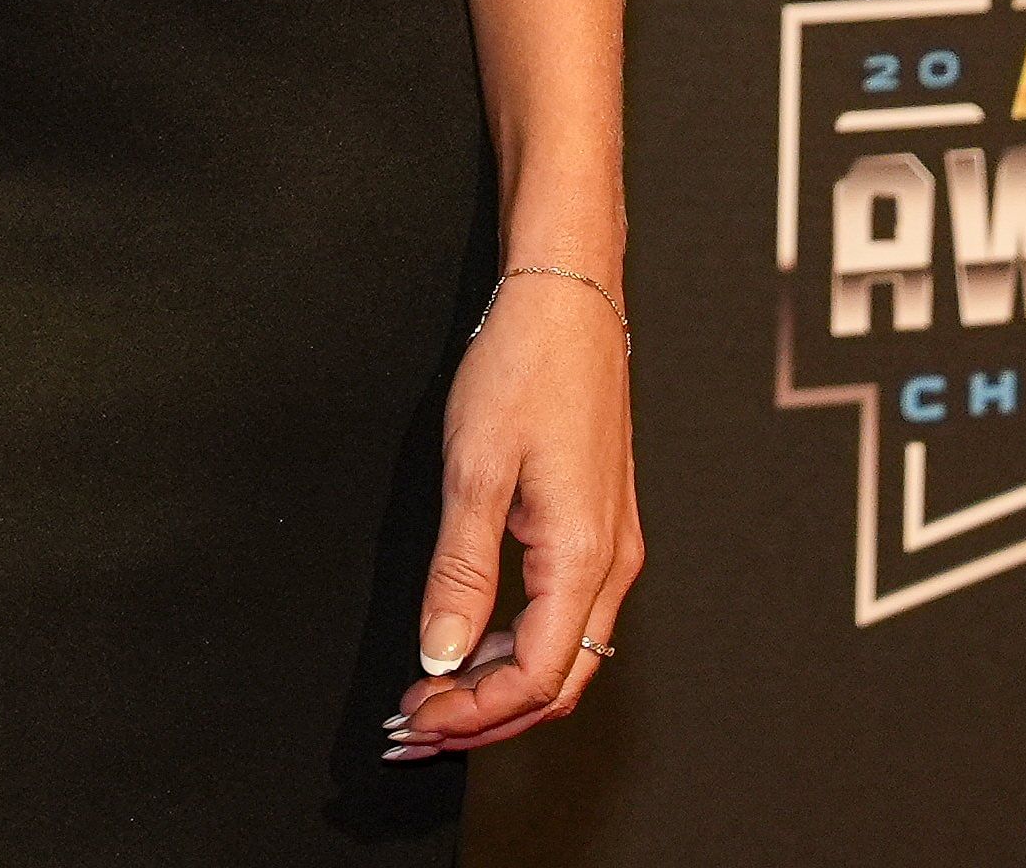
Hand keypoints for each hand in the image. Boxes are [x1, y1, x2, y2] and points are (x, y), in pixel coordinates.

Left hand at [383, 270, 638, 760]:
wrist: (567, 299)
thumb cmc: (526, 365)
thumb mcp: (475, 468)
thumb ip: (460, 570)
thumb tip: (441, 653)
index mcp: (585, 555)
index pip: (535, 677)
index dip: (473, 713)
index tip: (416, 718)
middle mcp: (611, 563)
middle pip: (556, 682)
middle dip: (485, 719)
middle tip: (414, 727)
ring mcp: (610, 547)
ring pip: (563, 655)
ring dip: (497, 687)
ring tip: (430, 693)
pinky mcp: (598, 529)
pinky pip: (564, 617)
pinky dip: (514, 647)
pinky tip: (467, 643)